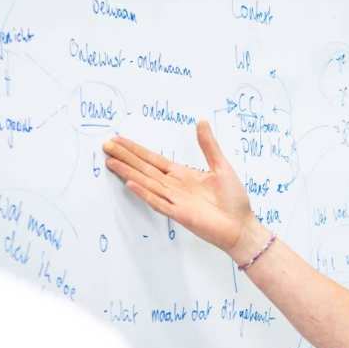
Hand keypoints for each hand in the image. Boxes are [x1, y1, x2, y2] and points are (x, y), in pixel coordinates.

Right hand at [103, 121, 256, 255]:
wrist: (242, 226)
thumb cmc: (234, 200)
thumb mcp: (221, 166)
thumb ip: (208, 145)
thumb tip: (201, 121)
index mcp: (182, 175)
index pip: (153, 160)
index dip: (136, 150)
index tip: (119, 140)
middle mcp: (175, 187)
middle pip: (144, 169)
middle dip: (125, 157)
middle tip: (106, 146)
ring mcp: (175, 201)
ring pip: (146, 183)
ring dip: (128, 172)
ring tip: (110, 161)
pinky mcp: (180, 215)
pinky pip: (158, 202)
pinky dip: (144, 194)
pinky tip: (130, 184)